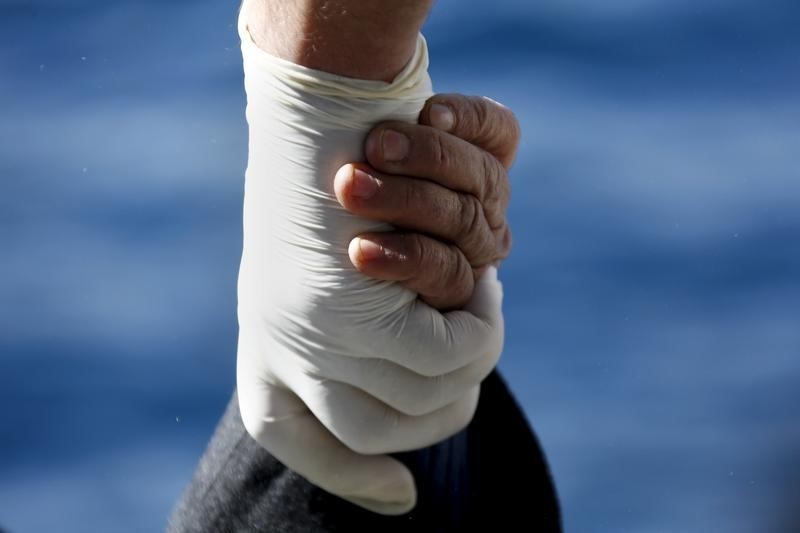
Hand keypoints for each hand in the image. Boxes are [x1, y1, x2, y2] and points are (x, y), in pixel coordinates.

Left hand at [237, 40, 509, 514]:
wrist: (320, 104)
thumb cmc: (329, 171)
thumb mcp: (321, 263)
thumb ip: (349, 329)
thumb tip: (399, 446)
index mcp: (264, 343)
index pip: (292, 436)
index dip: (350, 477)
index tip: (400, 499)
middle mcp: (279, 354)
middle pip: (373, 437)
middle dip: (440, 408)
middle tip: (467, 343)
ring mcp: (312, 345)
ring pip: (427, 406)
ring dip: (467, 355)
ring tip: (477, 298)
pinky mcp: (356, 322)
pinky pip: (453, 362)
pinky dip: (480, 326)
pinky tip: (480, 284)